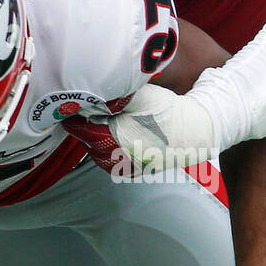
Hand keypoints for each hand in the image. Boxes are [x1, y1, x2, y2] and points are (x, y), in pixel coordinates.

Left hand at [65, 86, 217, 177]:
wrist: (195, 129)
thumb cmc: (167, 110)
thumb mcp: (141, 97)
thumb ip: (117, 97)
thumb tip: (95, 95)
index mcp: (121, 138)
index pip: (87, 132)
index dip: (76, 122)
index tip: (69, 113)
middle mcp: (124, 156)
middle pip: (93, 147)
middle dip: (84, 134)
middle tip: (78, 120)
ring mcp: (133, 166)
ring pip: (103, 160)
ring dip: (94, 147)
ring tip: (91, 132)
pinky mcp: (142, 170)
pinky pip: (117, 167)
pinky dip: (107, 157)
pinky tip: (106, 146)